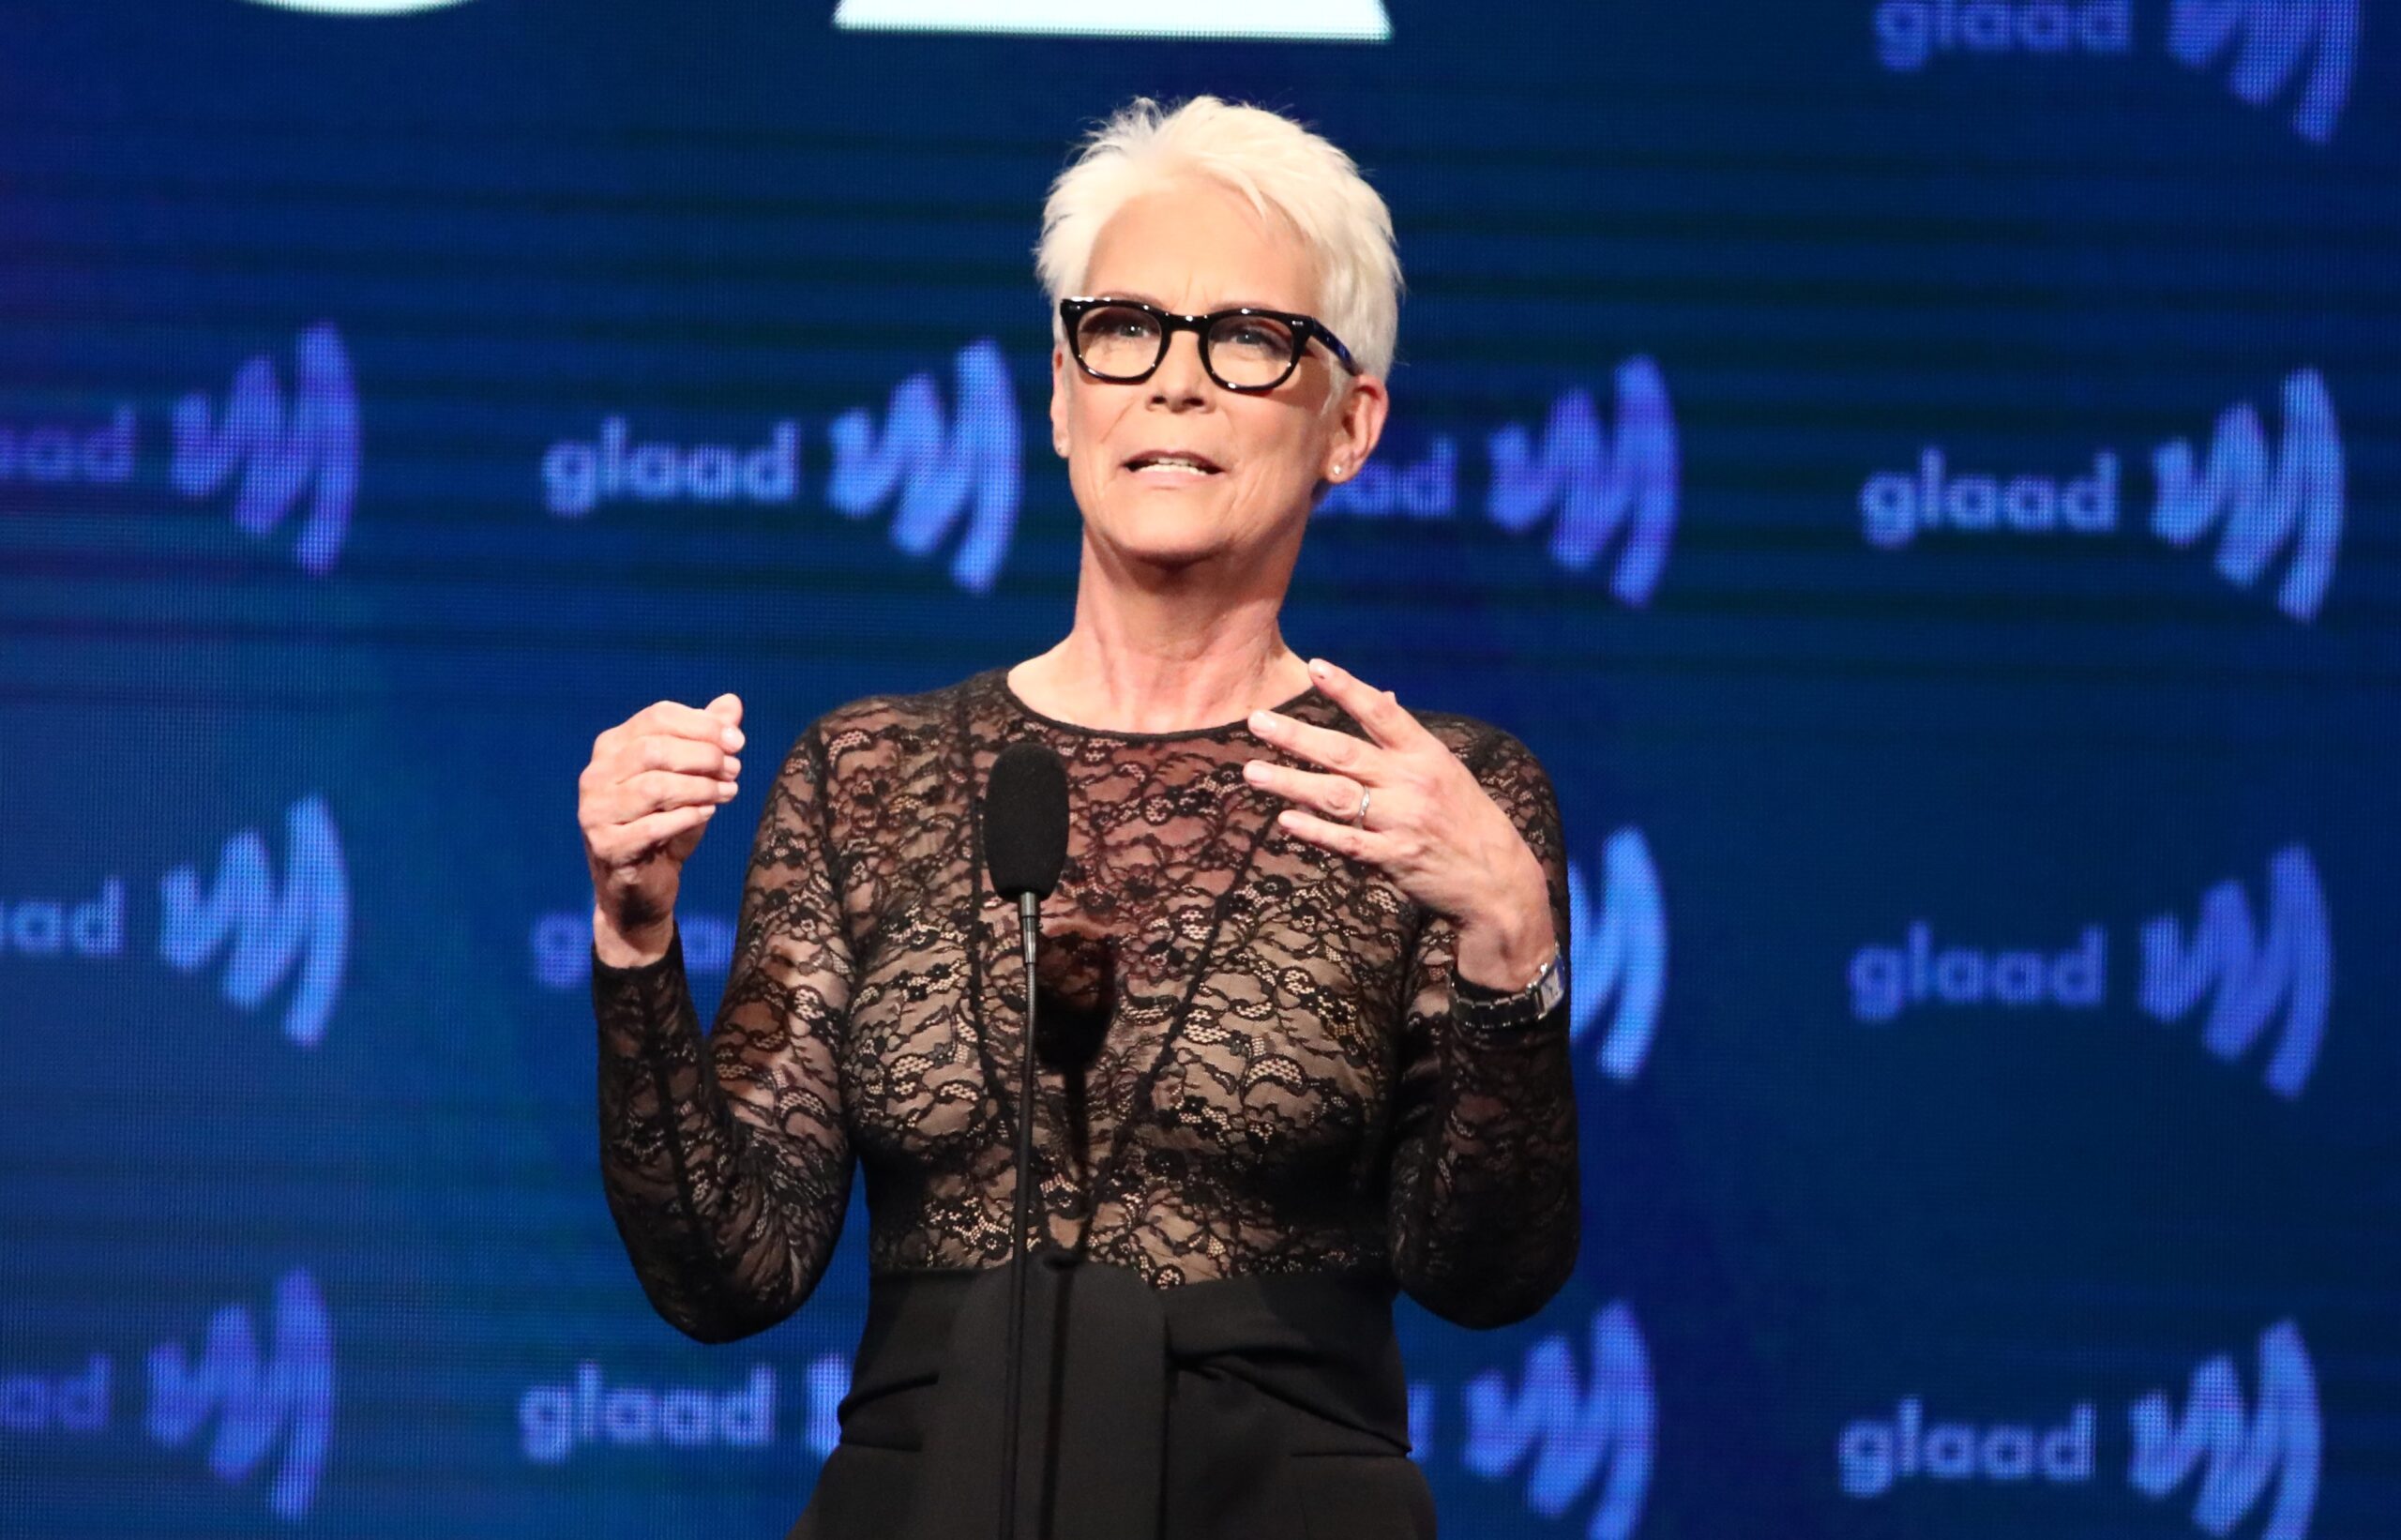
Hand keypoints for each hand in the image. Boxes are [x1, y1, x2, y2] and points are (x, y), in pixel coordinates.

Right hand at [580, 693, 745, 965]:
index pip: (657, 717)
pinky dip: (686, 817)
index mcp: (612, 747)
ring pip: (652, 787)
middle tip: (735, 769)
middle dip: (702, 755)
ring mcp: (595, 811)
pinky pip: (651, 826)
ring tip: (729, 791)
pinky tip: (709, 812)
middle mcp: (596, 775)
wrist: (641, 888)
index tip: (738, 740)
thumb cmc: (667, 825)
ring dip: (700, 786)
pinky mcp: (606, 846)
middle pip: (653, 749)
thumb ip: (707, 740)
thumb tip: (732, 702)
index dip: (701, 724)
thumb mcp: (691, 778)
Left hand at [1244, 659, 1553, 989]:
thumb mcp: (1445, 771)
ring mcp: (1402, 821)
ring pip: (1337, 797)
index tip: (1316, 667)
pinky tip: (1286, 820)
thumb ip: (1407, 740)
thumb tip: (1382, 697)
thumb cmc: (1466, 819)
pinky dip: (1316, 831)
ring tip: (1252, 772)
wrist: (1497, 880)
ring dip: (1291, 783)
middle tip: (1257, 721)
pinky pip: (1347, 842)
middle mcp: (1412, 783)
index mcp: (1426, 755)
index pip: (1383, 713)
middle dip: (1297, 736)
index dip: (1348, 688)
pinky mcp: (1395, 858)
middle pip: (1345, 753)